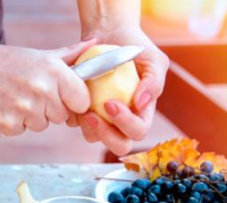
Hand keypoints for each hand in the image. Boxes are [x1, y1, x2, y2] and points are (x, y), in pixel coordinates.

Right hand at [0, 40, 96, 135]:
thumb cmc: (3, 61)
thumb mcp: (37, 55)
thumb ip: (68, 56)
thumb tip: (94, 45)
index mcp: (53, 72)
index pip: (81, 101)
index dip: (72, 101)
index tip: (62, 97)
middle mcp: (41, 91)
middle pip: (61, 116)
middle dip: (49, 109)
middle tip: (29, 93)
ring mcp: (24, 110)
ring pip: (40, 125)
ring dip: (30, 117)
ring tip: (13, 98)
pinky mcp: (7, 125)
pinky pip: (20, 131)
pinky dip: (12, 122)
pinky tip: (2, 106)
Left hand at [69, 24, 169, 154]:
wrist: (108, 33)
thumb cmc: (133, 47)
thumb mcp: (153, 59)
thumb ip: (154, 81)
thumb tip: (142, 103)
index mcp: (141, 111)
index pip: (138, 131)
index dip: (126, 124)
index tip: (111, 103)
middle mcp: (122, 118)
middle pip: (119, 145)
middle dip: (106, 134)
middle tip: (92, 115)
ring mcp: (102, 116)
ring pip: (94, 138)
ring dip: (87, 126)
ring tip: (82, 106)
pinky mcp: (83, 110)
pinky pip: (76, 124)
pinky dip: (73, 115)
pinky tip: (72, 98)